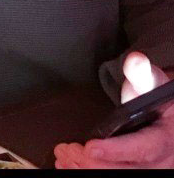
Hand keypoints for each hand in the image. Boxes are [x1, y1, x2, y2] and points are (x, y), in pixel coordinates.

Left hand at [54, 51, 173, 168]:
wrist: (166, 115)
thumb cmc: (156, 98)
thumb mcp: (152, 83)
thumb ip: (141, 73)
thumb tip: (135, 60)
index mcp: (165, 138)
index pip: (142, 148)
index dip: (116, 150)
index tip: (90, 147)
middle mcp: (161, 161)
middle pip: (126, 170)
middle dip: (92, 162)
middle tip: (66, 150)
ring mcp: (150, 170)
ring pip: (118, 177)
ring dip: (86, 169)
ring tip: (63, 159)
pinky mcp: (136, 171)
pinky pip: (114, 176)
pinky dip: (89, 172)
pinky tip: (70, 166)